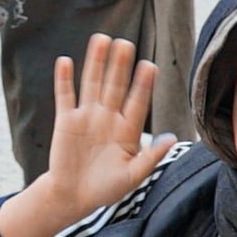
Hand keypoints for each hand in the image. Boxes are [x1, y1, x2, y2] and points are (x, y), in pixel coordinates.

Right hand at [0, 35, 173, 236]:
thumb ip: (151, 157)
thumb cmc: (106, 188)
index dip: (143, 84)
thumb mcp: (132, 176)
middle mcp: (108, 117)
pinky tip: (66, 61)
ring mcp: (87, 117)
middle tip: (125, 43)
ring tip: (101, 40)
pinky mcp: (65, 121)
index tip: (150, 66)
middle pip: (116, 85)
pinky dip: (64, 80)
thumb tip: (172, 138)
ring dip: (96, 63)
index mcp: (128, 129)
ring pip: (92, 84)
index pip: (138, 101)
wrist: (73, 196)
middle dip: (120, 65)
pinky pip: (65, 97)